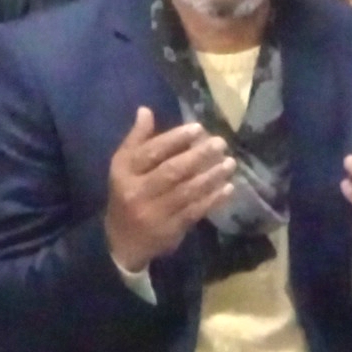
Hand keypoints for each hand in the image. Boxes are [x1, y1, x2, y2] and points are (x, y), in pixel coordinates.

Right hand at [104, 107, 234, 272]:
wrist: (122, 240)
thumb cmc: (125, 194)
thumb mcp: (122, 166)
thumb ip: (136, 140)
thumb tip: (146, 111)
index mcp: (123, 172)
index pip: (151, 153)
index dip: (175, 139)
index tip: (198, 128)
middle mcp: (137, 191)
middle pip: (172, 172)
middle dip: (198, 156)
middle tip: (220, 143)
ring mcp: (154, 212)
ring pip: (187, 191)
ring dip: (211, 176)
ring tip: (229, 163)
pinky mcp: (171, 229)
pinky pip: (196, 211)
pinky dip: (213, 198)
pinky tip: (228, 187)